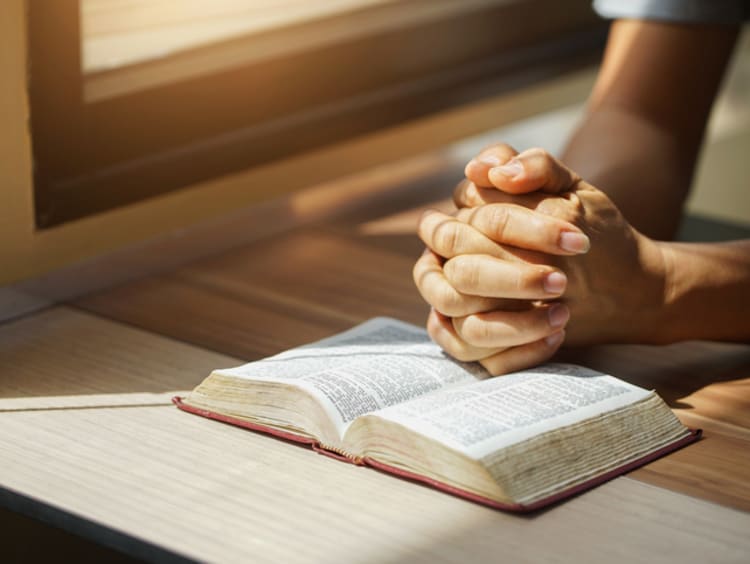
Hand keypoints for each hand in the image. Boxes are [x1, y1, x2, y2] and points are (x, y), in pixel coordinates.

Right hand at [415, 144, 668, 373]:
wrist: (617, 283)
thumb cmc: (582, 230)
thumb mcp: (570, 189)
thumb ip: (536, 165)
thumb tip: (488, 171)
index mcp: (458, 226)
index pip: (467, 225)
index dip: (518, 229)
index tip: (576, 239)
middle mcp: (447, 269)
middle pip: (463, 275)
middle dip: (514, 279)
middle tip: (563, 282)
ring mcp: (457, 312)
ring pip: (465, 324)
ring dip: (515, 323)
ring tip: (564, 315)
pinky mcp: (475, 347)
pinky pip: (481, 359)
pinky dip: (517, 353)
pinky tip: (555, 338)